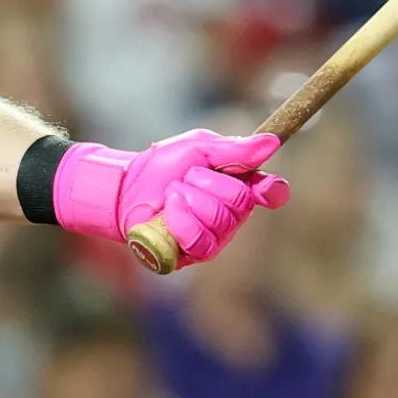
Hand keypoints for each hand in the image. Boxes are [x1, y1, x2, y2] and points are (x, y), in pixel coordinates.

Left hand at [53, 130, 289, 267]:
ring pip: (221, 221)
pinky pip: (200, 241)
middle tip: (186, 177)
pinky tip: (167, 210)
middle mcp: (232, 215)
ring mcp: (214, 238)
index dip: (273, 190)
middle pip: (240, 202)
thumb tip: (272, 143)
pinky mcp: (193, 254)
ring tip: (172, 194)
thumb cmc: (161, 167)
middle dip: (208, 183)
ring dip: (190, 200)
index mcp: (238, 186)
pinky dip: (180, 220)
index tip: (266, 187)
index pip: (272, 192)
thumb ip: (233, 149)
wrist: (124, 187)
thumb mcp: (197, 147)